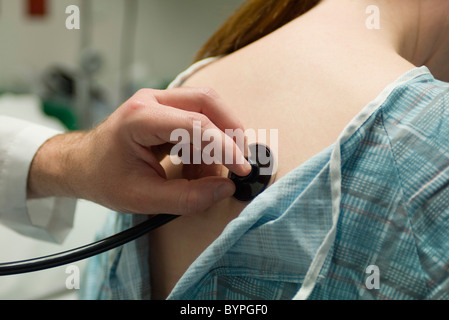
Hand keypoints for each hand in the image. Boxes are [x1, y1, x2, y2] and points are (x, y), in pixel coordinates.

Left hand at [27, 87, 251, 215]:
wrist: (80, 164)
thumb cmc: (103, 178)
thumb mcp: (142, 198)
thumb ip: (186, 198)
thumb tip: (225, 189)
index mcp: (140, 117)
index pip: (195, 124)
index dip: (224, 147)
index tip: (241, 169)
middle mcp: (151, 99)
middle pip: (207, 101)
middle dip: (231, 132)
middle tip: (239, 162)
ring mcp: (159, 101)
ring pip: (206, 107)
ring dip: (218, 140)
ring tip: (206, 174)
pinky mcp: (165, 109)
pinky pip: (198, 119)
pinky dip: (206, 143)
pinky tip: (196, 168)